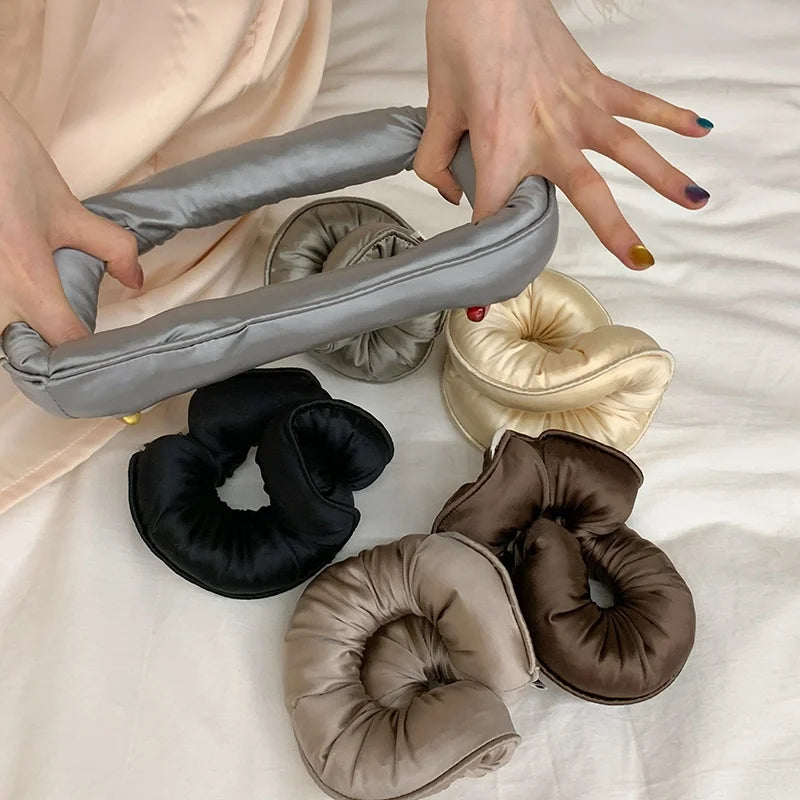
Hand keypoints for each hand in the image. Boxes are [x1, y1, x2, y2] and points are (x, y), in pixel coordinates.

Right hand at [0, 94, 141, 345]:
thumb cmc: (8, 167)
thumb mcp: (67, 209)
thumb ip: (112, 248)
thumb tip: (135, 279)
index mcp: (25, 278)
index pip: (64, 340)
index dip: (88, 351)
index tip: (104, 351)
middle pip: (27, 348)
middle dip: (53, 350)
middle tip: (78, 342)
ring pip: (3, 334)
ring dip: (26, 333)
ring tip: (50, 321)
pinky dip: (8, 315)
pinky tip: (24, 304)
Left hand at [416, 0, 712, 270]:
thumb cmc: (461, 38)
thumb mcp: (436, 107)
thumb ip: (437, 161)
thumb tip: (451, 191)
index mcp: (503, 148)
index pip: (496, 216)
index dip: (487, 254)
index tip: (481, 296)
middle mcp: (549, 135)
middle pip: (588, 194)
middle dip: (613, 232)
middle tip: (637, 262)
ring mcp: (577, 109)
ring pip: (629, 150)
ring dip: (663, 178)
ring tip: (695, 203)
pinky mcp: (591, 82)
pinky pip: (636, 102)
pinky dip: (668, 115)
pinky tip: (698, 130)